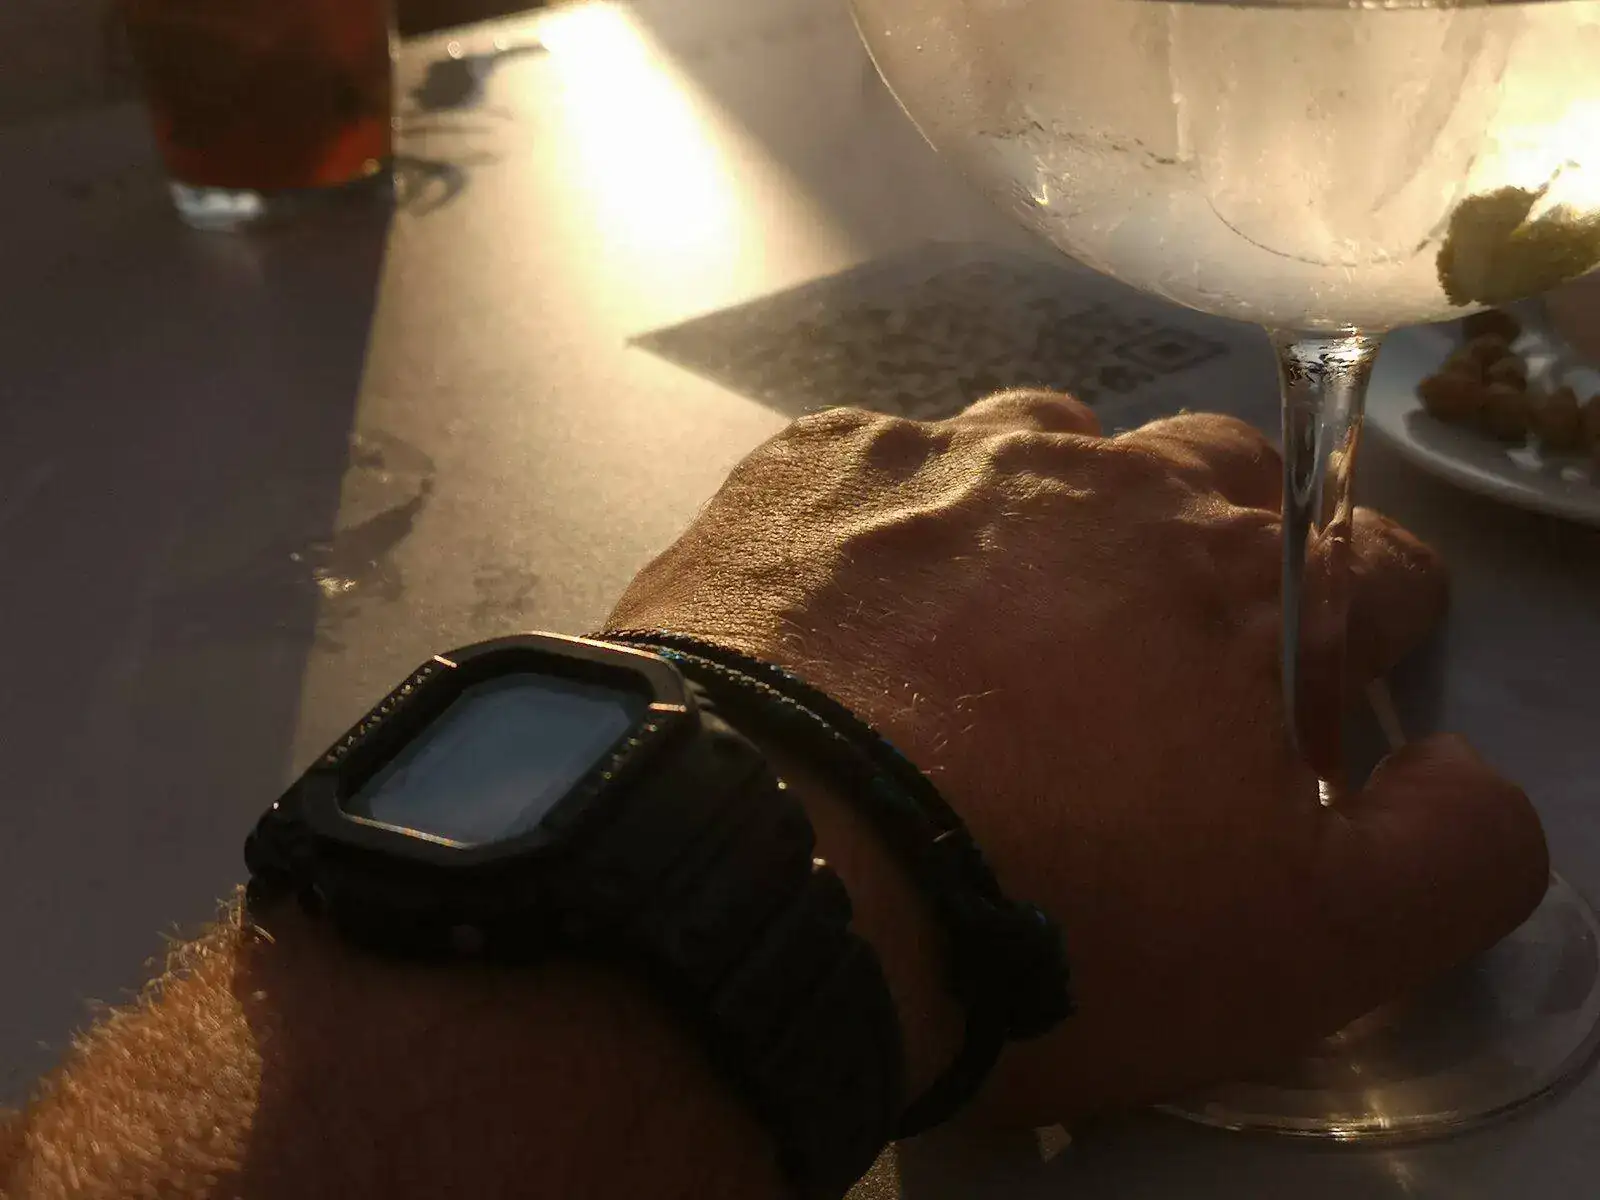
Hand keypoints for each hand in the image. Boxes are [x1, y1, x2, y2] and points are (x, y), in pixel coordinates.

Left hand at [607, 391, 1547, 1125]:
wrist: (761, 877)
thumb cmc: (1046, 915)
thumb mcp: (1309, 944)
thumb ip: (1450, 850)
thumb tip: (1453, 771)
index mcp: (1239, 573)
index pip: (1375, 566)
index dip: (1366, 648)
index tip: (1308, 722)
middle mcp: (1099, 477)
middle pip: (1213, 478)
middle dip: (1219, 563)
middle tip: (1150, 679)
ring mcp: (938, 456)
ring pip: (1040, 451)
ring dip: (1048, 530)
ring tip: (988, 647)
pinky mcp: (800, 472)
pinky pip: (881, 469)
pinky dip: (894, 534)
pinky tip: (855, 624)